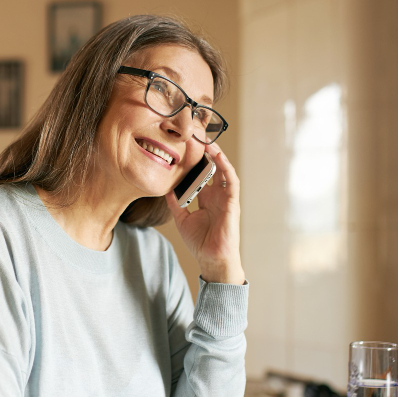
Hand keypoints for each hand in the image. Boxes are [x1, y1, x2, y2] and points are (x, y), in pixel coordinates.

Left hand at [165, 144, 243, 283]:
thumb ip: (175, 202)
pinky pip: (231, 181)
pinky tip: (218, 156)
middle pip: (213, 168)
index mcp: (206, 198)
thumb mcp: (182, 218)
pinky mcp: (232, 202)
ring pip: (223, 170)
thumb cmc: (200, 242)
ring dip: (217, 155)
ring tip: (207, 141)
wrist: (211, 259)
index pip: (201, 174)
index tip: (185, 147)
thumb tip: (165, 189)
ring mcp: (225, 198)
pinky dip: (226, 167)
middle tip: (196, 137)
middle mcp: (216, 195)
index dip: (195, 161)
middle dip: (206, 153)